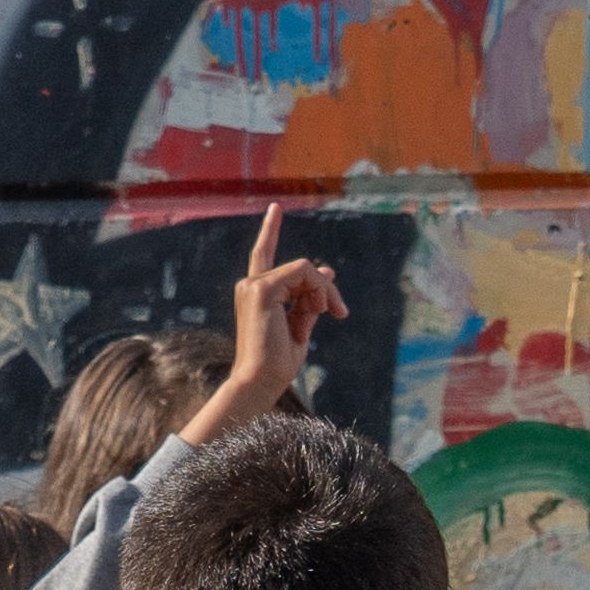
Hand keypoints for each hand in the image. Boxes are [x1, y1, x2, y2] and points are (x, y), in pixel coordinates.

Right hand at [190, 208, 348, 437]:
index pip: (263, 253)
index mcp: (256, 292)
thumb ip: (312, 299)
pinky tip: (315, 312)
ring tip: (323, 317)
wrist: (260, 381)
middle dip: (325, 289)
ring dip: (323, 293)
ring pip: (305, 269)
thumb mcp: (301, 326)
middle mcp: (250, 284)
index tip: (276, 208)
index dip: (270, 230)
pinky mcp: (261, 288)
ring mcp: (253, 284)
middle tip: (339, 313)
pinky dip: (318, 292)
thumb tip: (328, 270)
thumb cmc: (278, 363)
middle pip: (301, 268)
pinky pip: (304, 273)